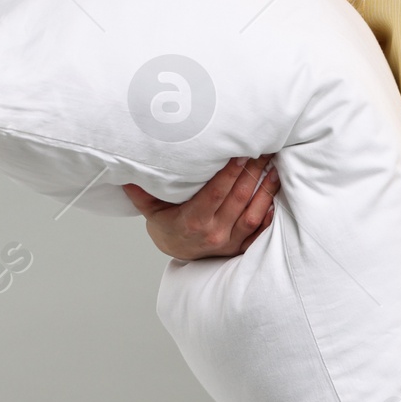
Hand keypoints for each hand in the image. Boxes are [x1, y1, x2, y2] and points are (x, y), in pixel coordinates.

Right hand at [124, 155, 278, 260]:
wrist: (176, 252)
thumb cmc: (166, 225)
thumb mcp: (150, 209)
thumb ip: (141, 191)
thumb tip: (126, 171)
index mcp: (193, 221)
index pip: (216, 193)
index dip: (230, 173)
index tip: (242, 153)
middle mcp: (214, 233)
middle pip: (238, 198)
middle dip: (252, 172)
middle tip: (263, 149)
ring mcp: (229, 242)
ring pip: (253, 213)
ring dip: (265, 190)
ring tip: (273, 167)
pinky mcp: (239, 247)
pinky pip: (258, 230)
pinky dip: (268, 212)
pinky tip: (274, 192)